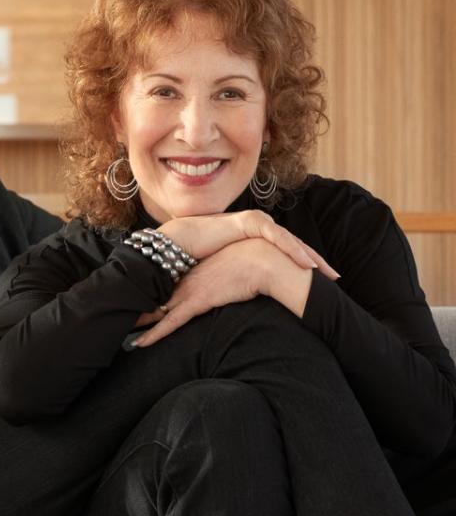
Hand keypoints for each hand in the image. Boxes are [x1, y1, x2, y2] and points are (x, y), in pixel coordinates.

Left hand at [133, 237, 333, 346]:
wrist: (265, 262)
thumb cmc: (255, 264)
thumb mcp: (233, 266)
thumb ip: (222, 274)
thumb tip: (222, 281)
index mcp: (193, 269)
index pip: (163, 282)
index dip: (147, 290)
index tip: (133, 295)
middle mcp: (187, 278)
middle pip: (153, 294)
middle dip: (135, 304)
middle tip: (116, 312)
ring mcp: (189, 290)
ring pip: (156, 309)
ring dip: (139, 321)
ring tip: (119, 328)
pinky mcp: (197, 302)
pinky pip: (170, 323)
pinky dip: (154, 335)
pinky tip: (140, 343)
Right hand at [158, 211, 337, 279]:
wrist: (179, 241)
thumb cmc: (197, 257)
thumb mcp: (225, 268)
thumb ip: (238, 275)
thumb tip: (247, 294)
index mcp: (255, 238)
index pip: (286, 252)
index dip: (304, 265)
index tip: (322, 283)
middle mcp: (258, 227)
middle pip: (294, 245)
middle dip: (315, 261)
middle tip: (335, 278)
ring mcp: (254, 222)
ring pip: (290, 240)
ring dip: (308, 256)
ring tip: (323, 272)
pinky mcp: (248, 222)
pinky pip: (277, 236)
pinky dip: (293, 249)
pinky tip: (306, 263)